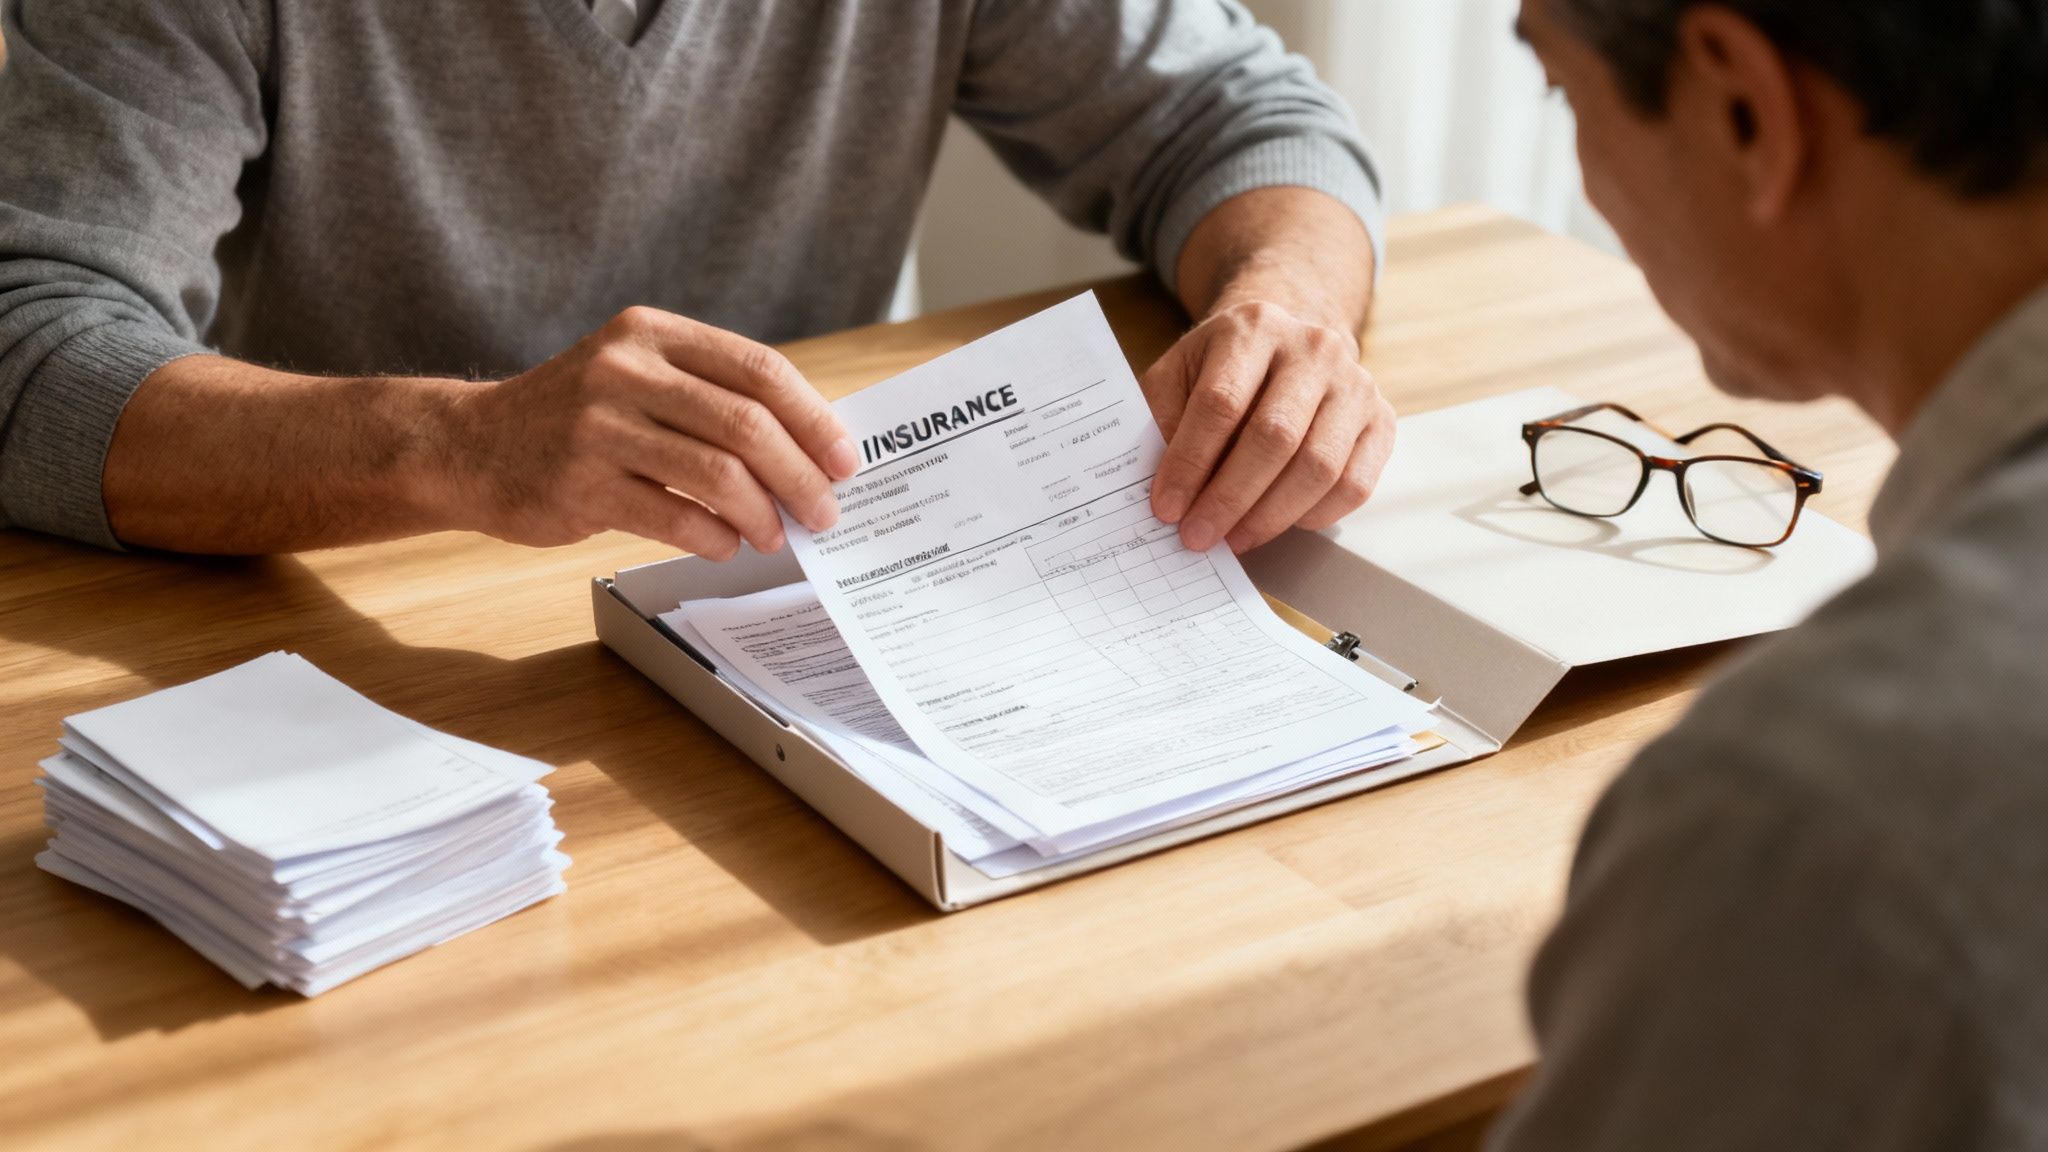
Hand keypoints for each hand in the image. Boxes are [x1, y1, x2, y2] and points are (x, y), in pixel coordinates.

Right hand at [449, 306, 858, 558]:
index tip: (845, 461)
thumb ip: (709, 397)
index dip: (813, 419)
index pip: (759, 370)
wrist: (468, 446)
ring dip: (761, 513)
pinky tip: (726, 545)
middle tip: (825, 512)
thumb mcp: (635, 376)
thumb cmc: (574, 418)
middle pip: (746, 424)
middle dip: (800, 476)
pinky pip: (673, 516)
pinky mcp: (580, 484)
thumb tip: (808, 449)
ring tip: (776, 535)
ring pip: (716, 473)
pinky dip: (714, 537)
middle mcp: (625, 370)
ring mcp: (598, 427)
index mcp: (652, 334)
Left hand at [1143, 300, 1394, 553]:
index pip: (1221, 403)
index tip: (1167, 507)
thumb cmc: (1222, 368)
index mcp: (1254, 327)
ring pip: (1319, 466)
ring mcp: (1355, 383)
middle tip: (1197, 536)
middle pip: (1274, 437)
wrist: (1286, 345)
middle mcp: (1314, 348)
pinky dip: (1316, 514)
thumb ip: (1163, 422)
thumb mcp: (1179, 375)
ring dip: (1270, 516)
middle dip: (1230, 498)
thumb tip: (1167, 492)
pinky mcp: (1381, 420)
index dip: (1190, 462)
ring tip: (1234, 539)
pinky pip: (1355, 483)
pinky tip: (1282, 524)